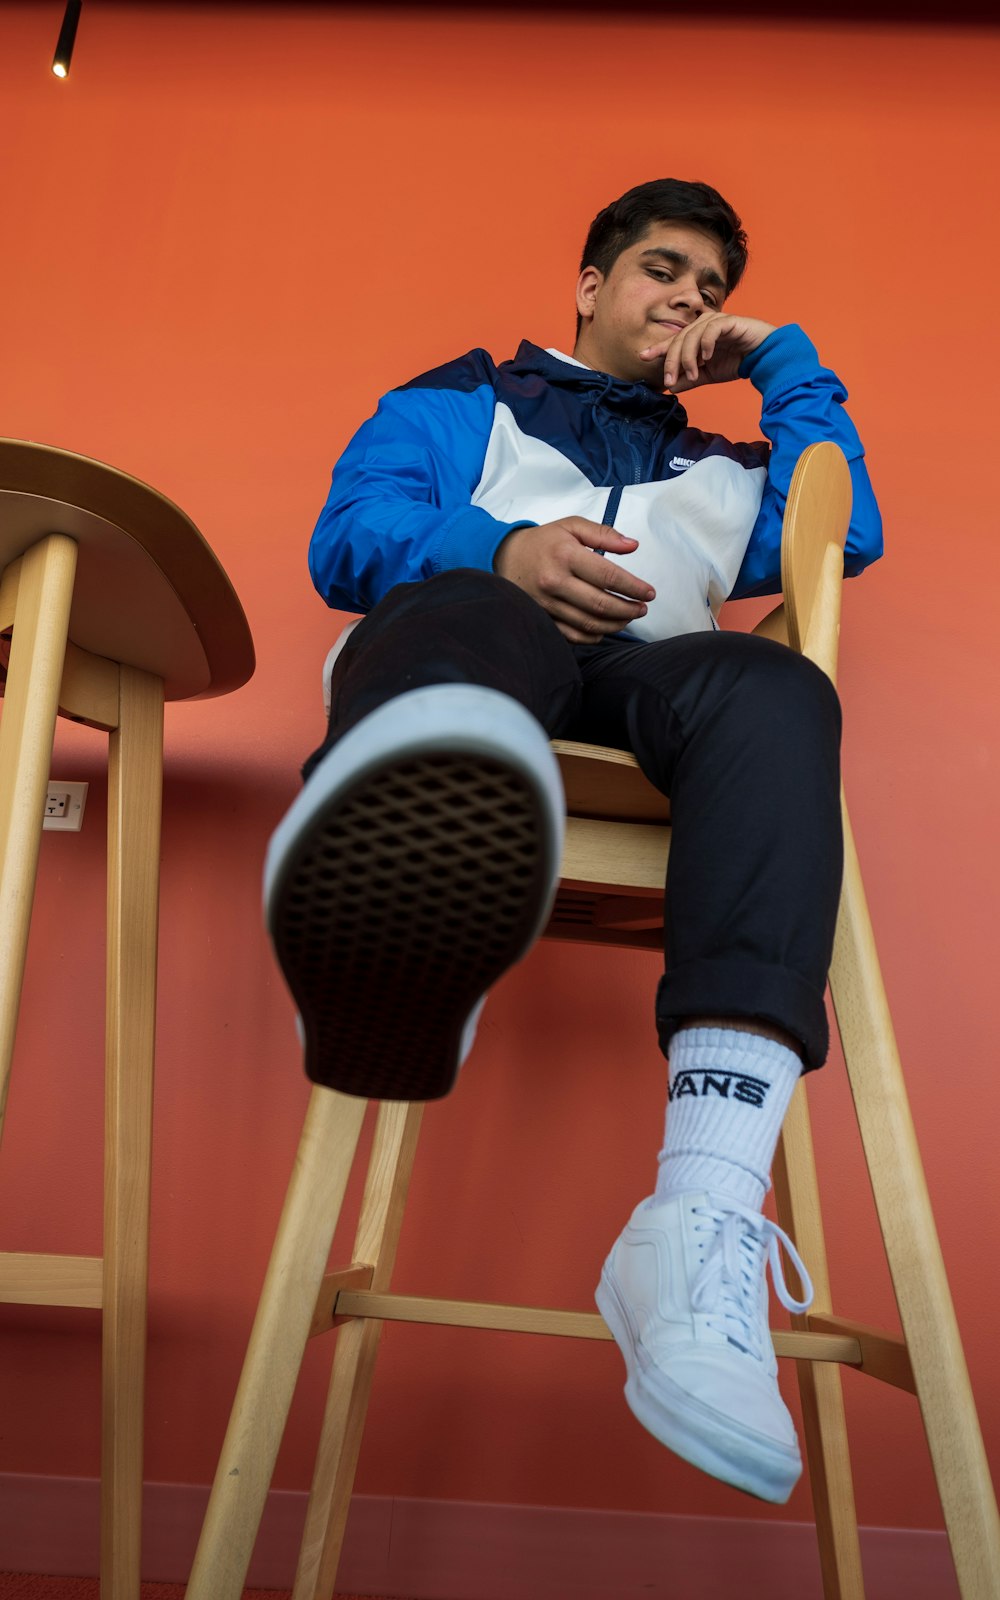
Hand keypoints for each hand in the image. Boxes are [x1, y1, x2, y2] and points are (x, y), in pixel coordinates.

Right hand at [494, 517, 653, 643]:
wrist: (505, 556)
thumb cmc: (544, 541)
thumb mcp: (572, 526)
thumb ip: (604, 534)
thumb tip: (633, 546)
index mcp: (565, 555)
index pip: (609, 576)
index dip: (634, 587)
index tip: (649, 593)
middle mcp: (555, 581)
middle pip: (601, 604)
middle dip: (628, 609)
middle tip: (642, 609)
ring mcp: (547, 604)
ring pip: (589, 623)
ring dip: (615, 624)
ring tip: (629, 617)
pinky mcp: (542, 618)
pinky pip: (572, 635)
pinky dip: (593, 636)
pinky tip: (605, 628)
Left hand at [640, 313, 775, 393]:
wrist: (763, 356)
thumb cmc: (736, 362)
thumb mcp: (709, 375)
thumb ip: (690, 379)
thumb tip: (671, 387)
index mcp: (696, 337)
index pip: (674, 341)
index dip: (658, 348)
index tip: (643, 356)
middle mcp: (703, 325)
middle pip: (679, 339)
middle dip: (672, 360)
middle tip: (670, 379)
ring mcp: (715, 321)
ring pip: (692, 334)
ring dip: (689, 356)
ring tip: (693, 373)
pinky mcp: (729, 321)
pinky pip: (711, 330)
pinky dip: (706, 344)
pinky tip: (707, 358)